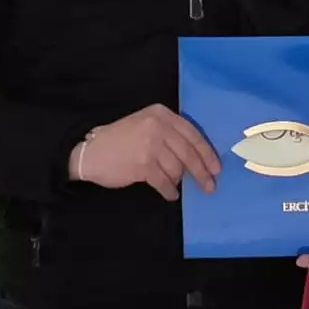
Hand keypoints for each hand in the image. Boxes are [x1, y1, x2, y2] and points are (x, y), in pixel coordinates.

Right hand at [71, 106, 218, 199]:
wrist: (92, 152)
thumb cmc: (121, 140)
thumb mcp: (146, 125)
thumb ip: (170, 134)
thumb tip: (198, 157)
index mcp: (161, 114)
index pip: (192, 134)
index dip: (207, 153)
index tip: (216, 168)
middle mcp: (157, 127)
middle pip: (188, 153)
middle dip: (201, 172)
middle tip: (210, 186)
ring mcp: (150, 145)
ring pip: (177, 169)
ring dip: (179, 181)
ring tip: (176, 187)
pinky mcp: (142, 165)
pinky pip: (164, 182)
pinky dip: (169, 190)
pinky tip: (170, 194)